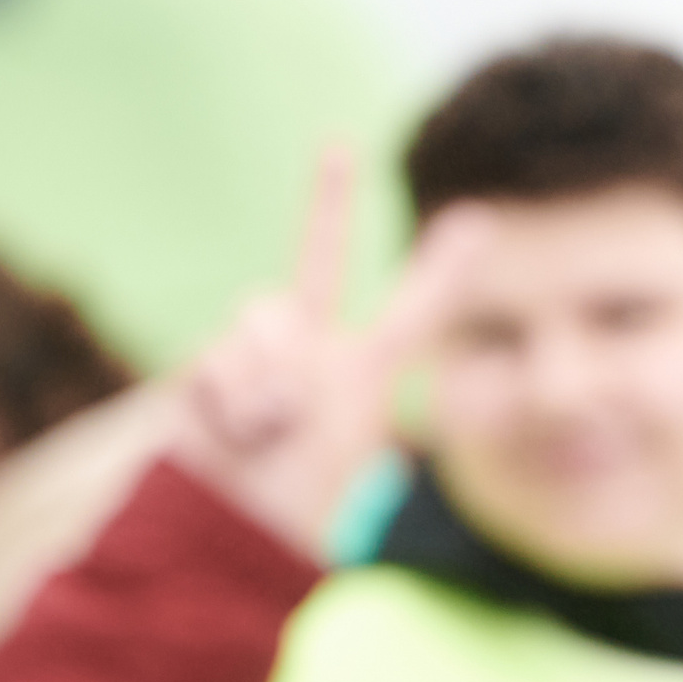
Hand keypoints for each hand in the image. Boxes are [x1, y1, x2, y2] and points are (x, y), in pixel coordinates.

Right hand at [173, 150, 469, 558]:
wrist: (230, 535)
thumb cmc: (293, 504)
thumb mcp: (339, 437)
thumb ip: (311, 374)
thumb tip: (272, 343)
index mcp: (362, 374)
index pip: (412, 311)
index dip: (441, 268)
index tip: (476, 222)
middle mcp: (309, 350)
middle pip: (317, 260)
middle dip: (326, 199)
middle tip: (338, 145)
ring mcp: (255, 354)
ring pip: (263, 317)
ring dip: (268, 380)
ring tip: (269, 432)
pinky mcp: (206, 367)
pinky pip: (220, 356)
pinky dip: (230, 399)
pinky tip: (231, 434)